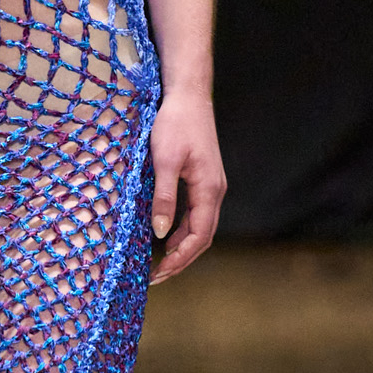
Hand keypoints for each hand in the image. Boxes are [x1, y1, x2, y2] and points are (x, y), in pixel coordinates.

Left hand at [147, 89, 225, 283]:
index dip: (180, 259)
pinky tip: (167, 235)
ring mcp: (211, 186)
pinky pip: (196, 213)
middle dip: (181, 260)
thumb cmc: (175, 124)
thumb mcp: (164, 161)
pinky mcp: (203, 179)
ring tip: (160, 262)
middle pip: (203, 237)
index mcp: (209, 190)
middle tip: (157, 277)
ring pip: (200, 226)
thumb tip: (161, 233)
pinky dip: (182, 229)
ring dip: (182, 246)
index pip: (199, 237)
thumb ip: (164, 198)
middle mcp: (215, 192)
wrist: (189, 96)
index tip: (160, 274)